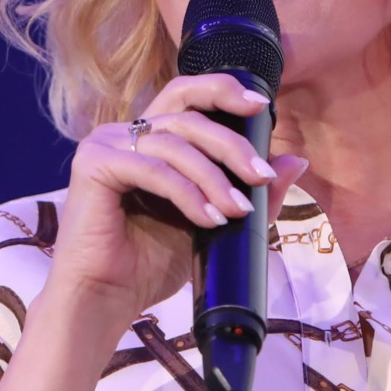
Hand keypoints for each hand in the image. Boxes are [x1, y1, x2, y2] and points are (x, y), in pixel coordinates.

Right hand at [48, 75, 307, 355]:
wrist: (107, 299)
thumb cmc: (149, 263)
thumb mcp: (212, 223)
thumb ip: (247, 191)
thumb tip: (297, 161)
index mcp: (147, 139)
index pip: (186, 96)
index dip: (223, 91)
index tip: (262, 106)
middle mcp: (124, 133)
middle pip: (188, 116)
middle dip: (232, 145)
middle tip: (260, 177)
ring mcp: (105, 145)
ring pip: (175, 144)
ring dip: (214, 177)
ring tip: (237, 212)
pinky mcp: (93, 165)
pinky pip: (153, 169)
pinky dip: (187, 194)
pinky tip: (208, 219)